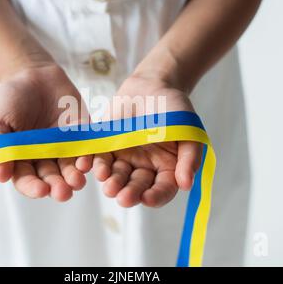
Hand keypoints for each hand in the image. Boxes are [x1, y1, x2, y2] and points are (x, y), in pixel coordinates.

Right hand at [0, 65, 91, 200]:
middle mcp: (45, 158)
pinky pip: (87, 149)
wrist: (33, 74)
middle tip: (63, 192)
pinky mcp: (83, 135)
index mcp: (23, 160)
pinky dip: (89, 157)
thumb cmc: (11, 99)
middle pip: (52, 179)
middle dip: (58, 187)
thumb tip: (1, 176)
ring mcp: (65, 148)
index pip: (27, 180)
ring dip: (75, 177)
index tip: (41, 190)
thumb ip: (0, 146)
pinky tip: (88, 162)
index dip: (33, 187)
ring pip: (71, 169)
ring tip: (78, 182)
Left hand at [92, 75, 202, 207]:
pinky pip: (99, 159)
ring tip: (108, 186)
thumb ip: (189, 157)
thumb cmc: (174, 108)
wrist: (152, 84)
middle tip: (123, 198)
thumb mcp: (188, 131)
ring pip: (116, 176)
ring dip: (112, 183)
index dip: (156, 197)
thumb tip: (186, 185)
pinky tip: (93, 168)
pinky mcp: (106, 145)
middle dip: (130, 194)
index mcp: (166, 168)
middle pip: (136, 187)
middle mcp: (144, 168)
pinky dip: (95, 165)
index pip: (162, 190)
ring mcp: (124, 157)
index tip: (147, 199)